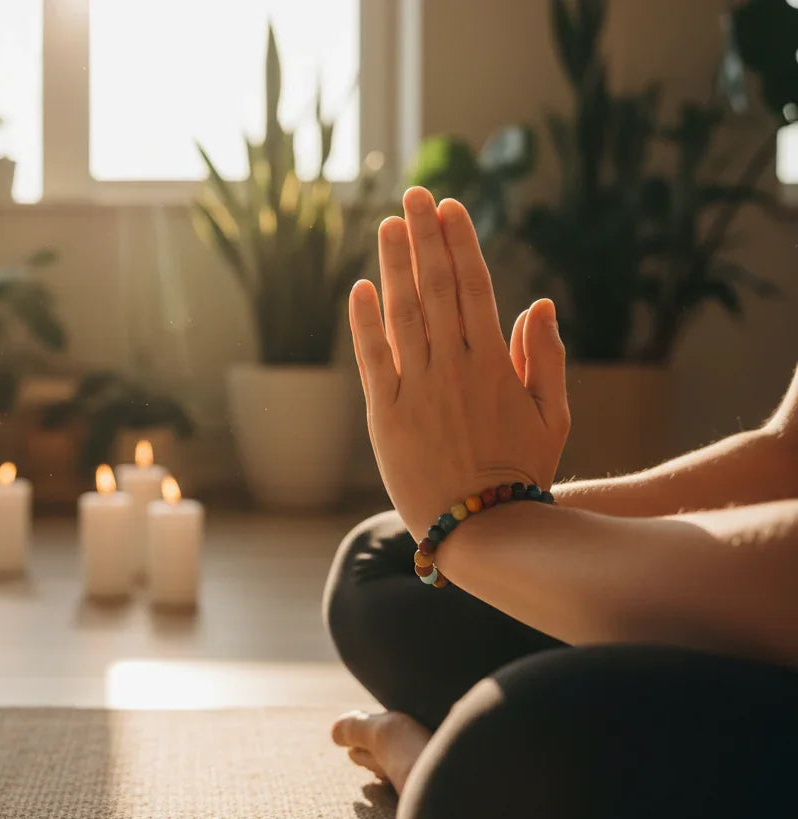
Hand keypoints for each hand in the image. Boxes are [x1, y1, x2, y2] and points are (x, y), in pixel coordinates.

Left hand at [349, 187, 569, 537]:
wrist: (482, 530)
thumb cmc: (520, 472)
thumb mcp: (551, 416)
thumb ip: (544, 358)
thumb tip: (537, 304)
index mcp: (494, 364)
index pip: (474, 288)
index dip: (460, 244)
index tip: (449, 208)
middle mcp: (453, 368)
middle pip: (436, 289)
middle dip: (424, 238)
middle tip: (413, 196)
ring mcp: (417, 389)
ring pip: (403, 314)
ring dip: (394, 265)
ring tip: (388, 225)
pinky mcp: (385, 415)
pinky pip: (373, 359)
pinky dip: (365, 322)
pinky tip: (360, 287)